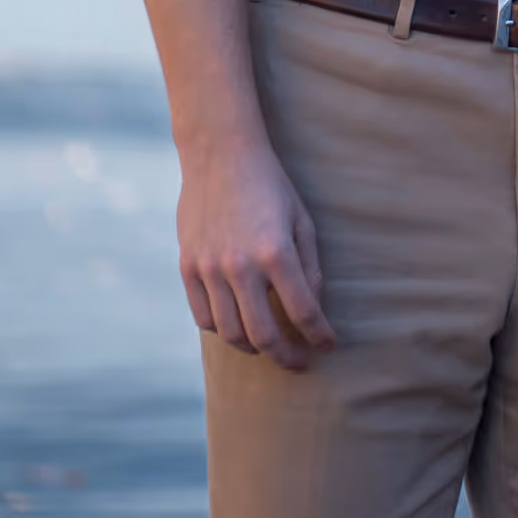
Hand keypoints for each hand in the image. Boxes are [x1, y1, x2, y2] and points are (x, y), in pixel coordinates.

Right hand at [176, 139, 336, 372]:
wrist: (220, 155)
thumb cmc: (270, 186)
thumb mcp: (302, 220)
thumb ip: (309, 266)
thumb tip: (312, 306)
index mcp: (276, 253)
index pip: (304, 312)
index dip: (320, 335)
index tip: (329, 346)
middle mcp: (240, 266)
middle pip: (263, 335)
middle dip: (286, 356)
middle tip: (299, 362)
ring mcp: (209, 269)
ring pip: (230, 332)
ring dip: (253, 347)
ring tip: (269, 346)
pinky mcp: (187, 267)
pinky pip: (203, 316)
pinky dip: (222, 329)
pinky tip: (238, 326)